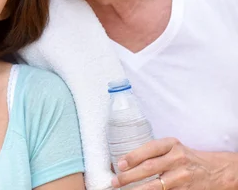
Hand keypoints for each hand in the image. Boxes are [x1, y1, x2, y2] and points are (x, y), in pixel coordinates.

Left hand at [112, 137, 237, 189]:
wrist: (214, 171)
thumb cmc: (186, 158)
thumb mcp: (172, 148)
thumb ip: (153, 152)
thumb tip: (124, 162)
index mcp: (172, 144)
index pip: (149, 149)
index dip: (133, 157)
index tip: (120, 164)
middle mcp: (177, 159)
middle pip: (149, 168)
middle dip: (129, 176)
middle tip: (115, 181)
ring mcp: (182, 176)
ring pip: (156, 186)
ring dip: (138, 189)